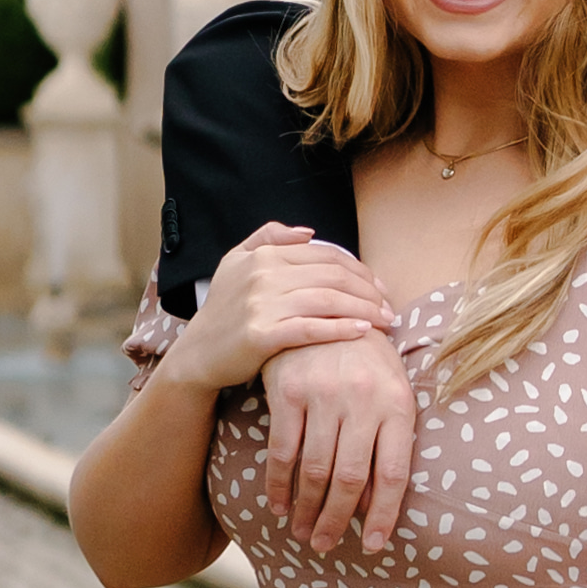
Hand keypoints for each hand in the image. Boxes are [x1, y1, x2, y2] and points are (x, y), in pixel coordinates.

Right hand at [175, 223, 390, 401]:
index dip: (359, 269)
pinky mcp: (262, 335)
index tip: (378, 286)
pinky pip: (311, 329)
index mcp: (264, 256)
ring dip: (364, 310)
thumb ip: (268, 238)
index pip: (326, 255)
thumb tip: (309, 232)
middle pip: (333, 276)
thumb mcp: (235, 262)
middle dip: (368, 290)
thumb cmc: (223, 310)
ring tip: (384, 321)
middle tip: (389, 306)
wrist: (198, 355)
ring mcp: (262, 305)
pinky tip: (362, 332)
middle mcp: (263, 276)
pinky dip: (341, 329)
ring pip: (328, 301)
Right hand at [257, 325, 420, 553]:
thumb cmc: (365, 358)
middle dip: (337, 520)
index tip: (371, 545)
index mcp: (398, 404)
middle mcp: (364, 400)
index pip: (394, 474)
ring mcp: (325, 394)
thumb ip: (386, 443)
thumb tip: (373, 505)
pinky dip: (279, 484)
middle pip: (352, 479)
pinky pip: (283, 451)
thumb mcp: (390, 391)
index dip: (383, 515)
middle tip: (324, 544)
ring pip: (316, 470)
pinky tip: (279, 504)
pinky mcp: (289, 391)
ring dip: (307, 509)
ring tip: (302, 532)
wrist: (328, 305)